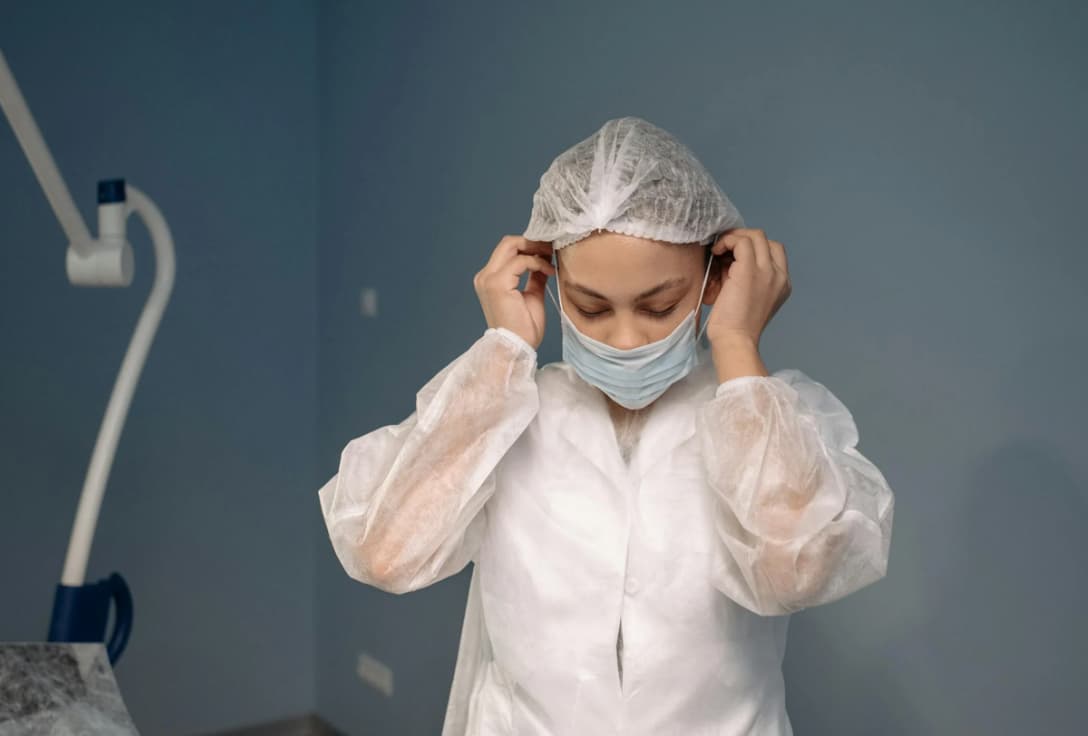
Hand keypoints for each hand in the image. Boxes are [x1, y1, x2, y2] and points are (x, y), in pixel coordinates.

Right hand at [474, 236, 554, 348]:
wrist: (516, 348)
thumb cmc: (523, 329)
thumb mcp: (532, 295)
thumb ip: (534, 277)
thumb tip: (543, 261)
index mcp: (490, 279)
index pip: (507, 250)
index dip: (529, 246)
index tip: (548, 251)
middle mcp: (485, 276)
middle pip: (508, 242)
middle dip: (532, 242)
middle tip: (551, 249)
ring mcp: (488, 279)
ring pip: (512, 245)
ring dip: (536, 249)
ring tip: (551, 259)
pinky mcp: (497, 284)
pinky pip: (521, 261)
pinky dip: (537, 262)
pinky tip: (549, 271)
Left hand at [704, 228, 791, 348]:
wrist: (735, 340)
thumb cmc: (736, 325)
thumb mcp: (749, 297)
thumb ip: (747, 277)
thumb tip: (730, 258)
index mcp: (782, 283)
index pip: (773, 250)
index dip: (752, 247)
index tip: (732, 256)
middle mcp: (779, 275)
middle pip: (765, 240)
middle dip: (742, 239)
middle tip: (724, 249)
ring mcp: (767, 271)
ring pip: (755, 236)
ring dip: (734, 238)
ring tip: (719, 250)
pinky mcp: (751, 270)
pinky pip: (742, 241)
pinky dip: (727, 241)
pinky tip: (716, 252)